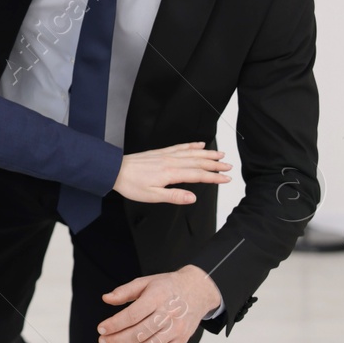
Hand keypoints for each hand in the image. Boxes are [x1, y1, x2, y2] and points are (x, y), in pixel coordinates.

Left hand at [96, 265, 221, 342]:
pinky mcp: (182, 340)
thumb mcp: (145, 281)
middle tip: (103, 341)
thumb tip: (106, 299)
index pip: (132, 315)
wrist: (198, 291)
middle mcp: (168, 314)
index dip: (114, 324)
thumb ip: (124, 291)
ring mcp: (177, 329)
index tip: (101, 329)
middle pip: (139, 334)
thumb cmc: (168, 286)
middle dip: (117, 340)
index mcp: (157, 297)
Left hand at [112, 142, 230, 203]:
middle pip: (198, 162)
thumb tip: (193, 198)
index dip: (214, 177)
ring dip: (207, 153)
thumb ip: (174, 196)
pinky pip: (180, 147)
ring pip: (191, 153)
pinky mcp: (160, 152)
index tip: (226, 179)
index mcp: (171, 173)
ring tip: (220, 154)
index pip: (198, 175)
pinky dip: (191, 145)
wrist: (114, 170)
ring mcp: (166, 155)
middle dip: (215, 164)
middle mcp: (170, 161)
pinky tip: (199, 145)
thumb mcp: (152, 196)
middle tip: (229, 166)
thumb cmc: (131, 184)